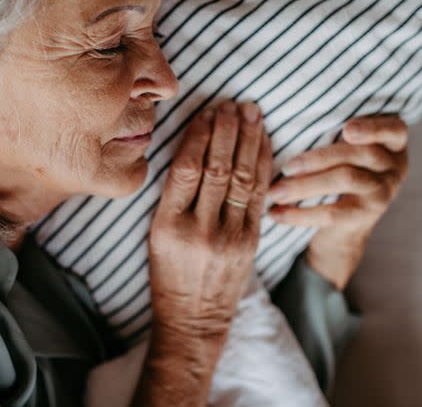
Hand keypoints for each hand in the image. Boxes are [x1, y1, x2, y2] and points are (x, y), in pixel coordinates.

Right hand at [135, 101, 271, 405]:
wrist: (193, 318)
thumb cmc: (168, 273)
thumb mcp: (156, 234)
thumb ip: (174, 196)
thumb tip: (194, 148)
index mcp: (168, 225)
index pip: (186, 168)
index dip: (198, 135)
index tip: (205, 112)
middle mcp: (200, 229)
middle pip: (218, 168)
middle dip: (227, 130)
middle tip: (232, 104)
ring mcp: (229, 236)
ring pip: (243, 177)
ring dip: (249, 140)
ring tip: (251, 113)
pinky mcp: (251, 242)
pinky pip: (260, 195)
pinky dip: (264, 165)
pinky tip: (264, 143)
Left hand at [267, 114, 408, 289]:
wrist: (343, 225)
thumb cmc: (335, 169)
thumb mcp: (341, 147)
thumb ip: (330, 130)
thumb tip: (275, 113)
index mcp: (391, 140)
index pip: (393, 129)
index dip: (372, 129)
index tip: (347, 130)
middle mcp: (394, 165)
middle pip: (360, 154)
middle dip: (318, 158)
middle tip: (285, 167)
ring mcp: (383, 191)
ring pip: (345, 180)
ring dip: (305, 185)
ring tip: (275, 192)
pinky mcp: (366, 216)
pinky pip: (333, 213)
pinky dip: (300, 214)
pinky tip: (276, 213)